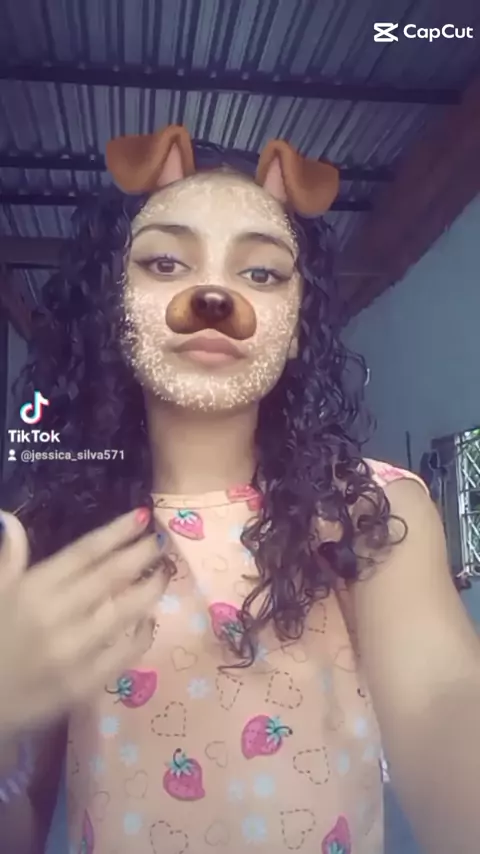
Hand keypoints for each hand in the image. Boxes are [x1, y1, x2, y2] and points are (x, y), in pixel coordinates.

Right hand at [0, 508, 168, 737]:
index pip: (84, 552)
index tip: (142, 516)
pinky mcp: (85, 685)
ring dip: (149, 588)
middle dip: (141, 554)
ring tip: (163, 573)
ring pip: (124, 611)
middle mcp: (55, 616)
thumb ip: (10, 559)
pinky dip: (144, 633)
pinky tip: (149, 618)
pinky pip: (126, 654)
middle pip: (110, 576)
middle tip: (161, 540)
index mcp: (32, 590)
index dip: (117, 532)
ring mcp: (73, 653)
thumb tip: (12, 521)